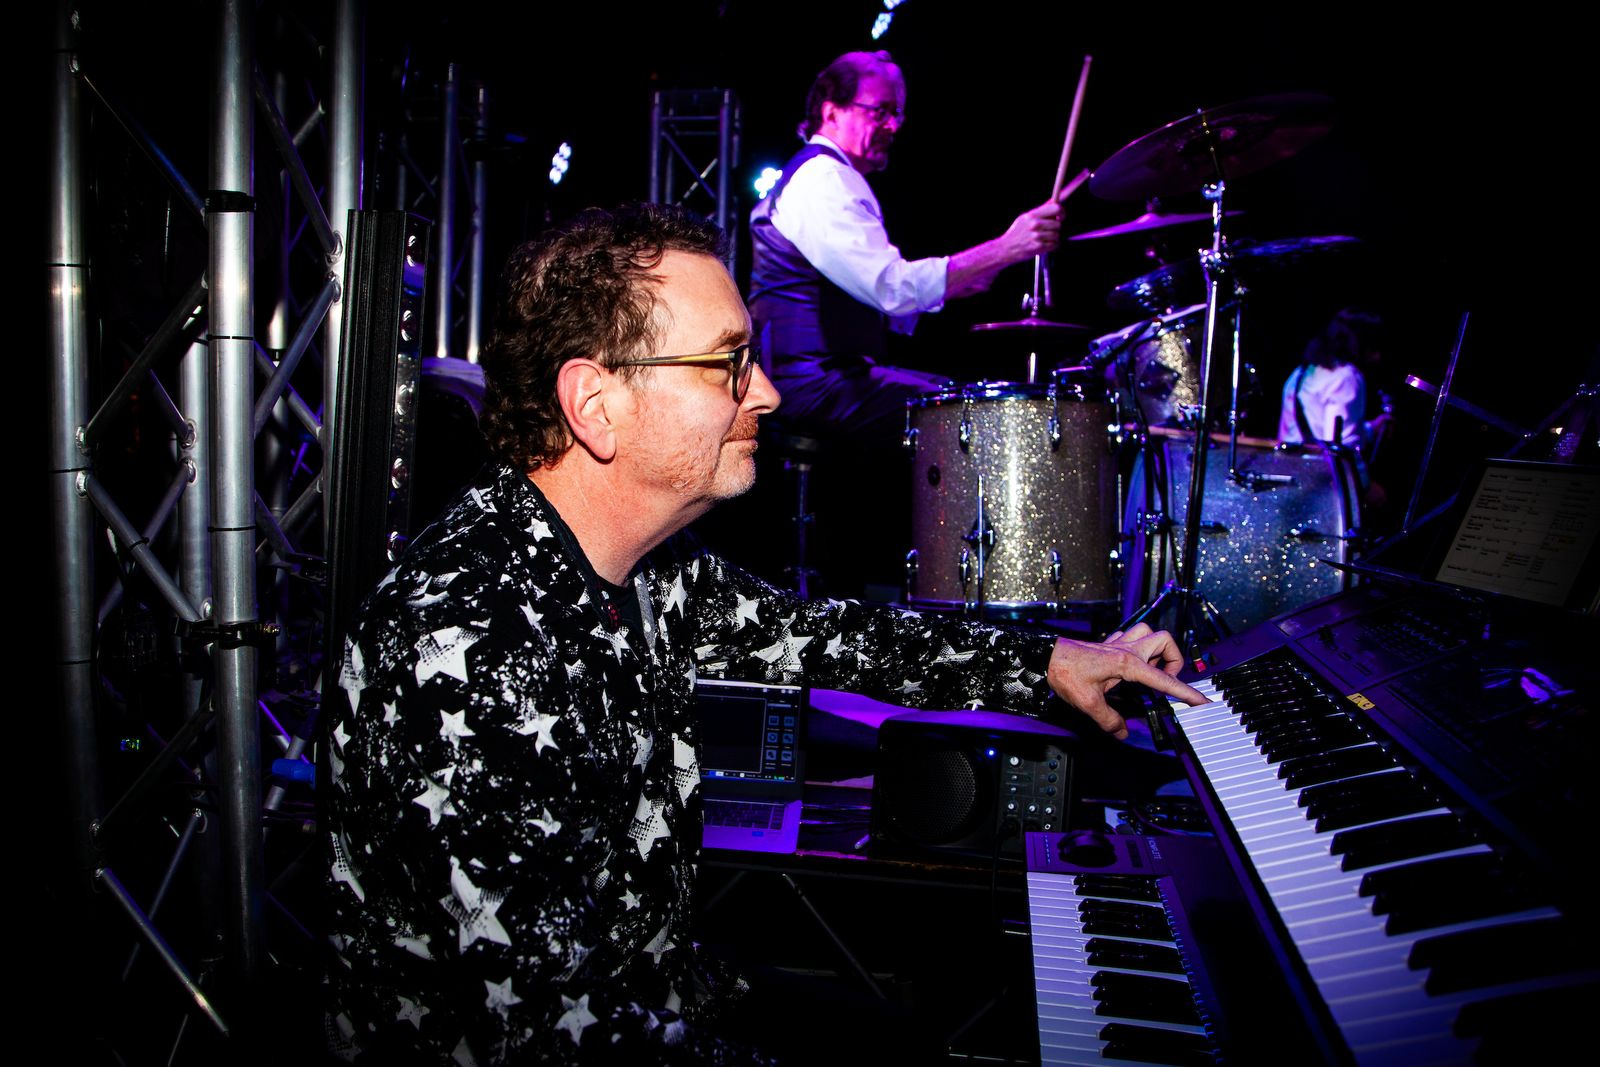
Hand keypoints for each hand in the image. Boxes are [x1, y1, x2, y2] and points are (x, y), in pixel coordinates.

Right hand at [998, 198, 1064, 262]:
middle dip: (1056, 227)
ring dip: (1053, 237)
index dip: (1062, 212)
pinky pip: (1055, 244)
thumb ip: (1041, 210)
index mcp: (1032, 215)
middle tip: (1049, 229)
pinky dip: (1052, 245)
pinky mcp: (1039, 247)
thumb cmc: (1017, 232)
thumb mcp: (1026, 217)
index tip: (1061, 216)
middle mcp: (1035, 224)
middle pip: (1058, 224)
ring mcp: (1037, 236)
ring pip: (1057, 235)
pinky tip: (1044, 244)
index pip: (1056, 208)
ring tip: (1044, 238)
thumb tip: (1055, 200)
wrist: (1006, 248)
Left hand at [1046, 623, 1207, 739]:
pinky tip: (1132, 664)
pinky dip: (1138, 648)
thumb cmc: (1065, 672)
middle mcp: (1126, 649)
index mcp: (1127, 663)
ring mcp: (1118, 644)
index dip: (1185, 692)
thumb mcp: (1088, 703)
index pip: (1164, 679)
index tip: (1201, 701)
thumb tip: (1123, 732)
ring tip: (1153, 671)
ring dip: (1157, 649)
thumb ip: (1109, 720)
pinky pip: (1132, 637)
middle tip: (1167, 681)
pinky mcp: (1108, 643)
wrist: (1045, 656)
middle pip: (1165, 641)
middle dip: (1174, 660)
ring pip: (1150, 632)